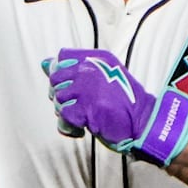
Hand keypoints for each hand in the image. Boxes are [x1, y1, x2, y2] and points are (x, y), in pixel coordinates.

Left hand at [42, 48, 187, 166]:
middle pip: (55, 78)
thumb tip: (44, 63)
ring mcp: (90, 88)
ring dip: (66, 113)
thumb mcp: (100, 78)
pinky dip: (70, 127)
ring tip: (83, 118)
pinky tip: (83, 129)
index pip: (61, 58)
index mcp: (97, 58)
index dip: (60, 75)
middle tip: (78, 106)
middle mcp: (92, 69)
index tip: (72, 88)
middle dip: (61, 96)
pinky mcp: (89, 108)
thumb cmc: (122, 102)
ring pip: (58, 98)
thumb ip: (73, 69)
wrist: (143, 123)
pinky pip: (64, 115)